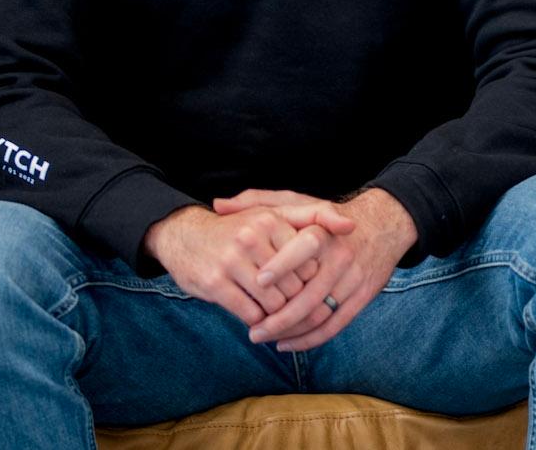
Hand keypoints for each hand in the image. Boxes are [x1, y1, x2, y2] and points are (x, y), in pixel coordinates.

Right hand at [143, 194, 355, 329]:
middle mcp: (252, 236)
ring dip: (278, 316)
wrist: (184, 236)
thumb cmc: (237, 229)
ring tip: (277, 315)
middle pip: (293, 285)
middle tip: (296, 309)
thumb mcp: (273, 213)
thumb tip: (351, 226)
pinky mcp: (216, 283)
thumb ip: (314, 216)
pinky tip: (257, 320)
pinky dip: (258, 322)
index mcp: (271, 219)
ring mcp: (232, 260)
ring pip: (273, 302)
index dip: (312, 281)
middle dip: (297, 302)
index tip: (309, 287)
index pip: (309, 262)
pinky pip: (250, 313)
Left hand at [217, 187, 416, 351]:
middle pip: (309, 294)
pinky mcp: (363, 296)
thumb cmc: (327, 217)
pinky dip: (310, 339)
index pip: (304, 247)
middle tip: (252, 331)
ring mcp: (354, 278)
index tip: (259, 280)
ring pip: (320, 314)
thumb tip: (218, 205)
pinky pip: (335, 325)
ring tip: (263, 338)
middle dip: (279, 316)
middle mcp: (341, 256)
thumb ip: (257, 202)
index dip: (282, 264)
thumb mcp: (297, 202)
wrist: (383, 225)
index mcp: (323, 231)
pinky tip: (287, 343)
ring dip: (291, 332)